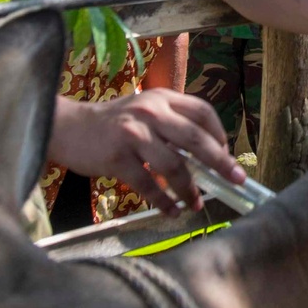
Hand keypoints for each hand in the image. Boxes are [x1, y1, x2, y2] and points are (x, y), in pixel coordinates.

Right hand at [51, 89, 244, 213]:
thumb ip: (172, 124)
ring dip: (190, 189)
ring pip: (173, 165)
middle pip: (194, 138)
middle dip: (220, 162)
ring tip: (196, 203)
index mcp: (161, 98)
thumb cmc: (113, 123)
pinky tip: (172, 210)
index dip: (219, 134)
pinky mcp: (117, 158)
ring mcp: (132, 134)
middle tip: (236, 180)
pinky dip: (164, 201)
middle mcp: (149, 112)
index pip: (201, 111)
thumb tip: (208, 155)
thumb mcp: (144, 111)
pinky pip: (148, 185)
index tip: (227, 155)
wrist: (70, 128)